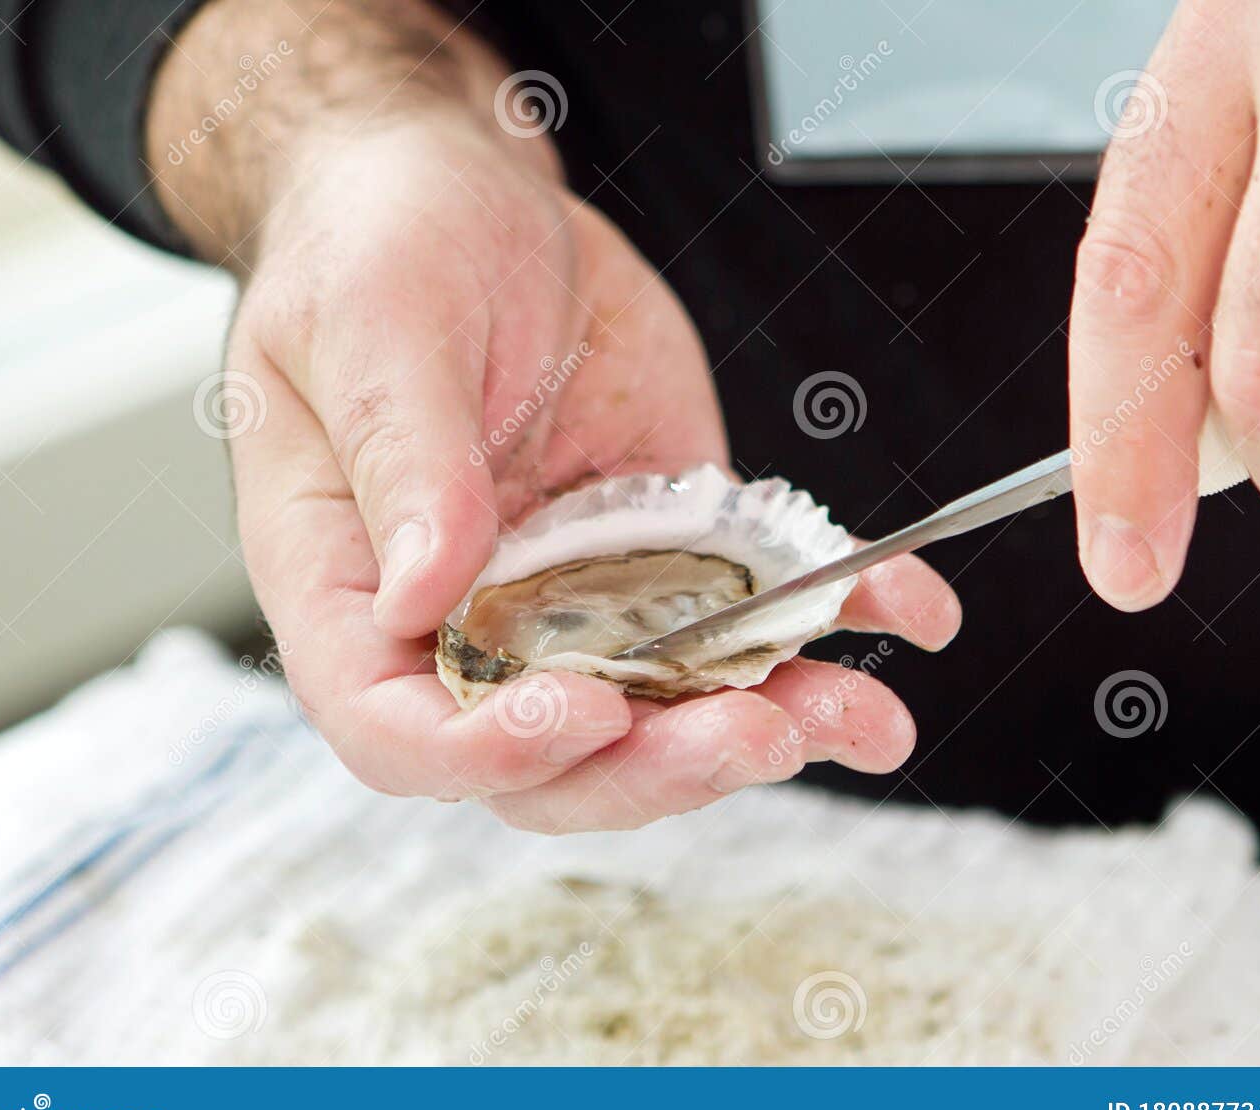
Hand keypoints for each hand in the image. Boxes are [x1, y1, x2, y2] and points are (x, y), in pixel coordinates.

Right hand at [148, 1, 960, 830]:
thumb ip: (404, 460)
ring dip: (772, 721)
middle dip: (662, 763)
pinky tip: (905, 609)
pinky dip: (829, 621)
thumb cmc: (377, 246)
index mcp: (354, 590)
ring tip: (862, 717)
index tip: (586, 710)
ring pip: (669, 709)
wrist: (467, 196)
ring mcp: (576, 596)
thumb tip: (427, 595)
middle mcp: (468, 619)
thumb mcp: (374, 325)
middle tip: (758, 731)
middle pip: (559, 756)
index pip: (403, 731)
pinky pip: (746, 611)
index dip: (493, 752)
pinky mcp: (666, 549)